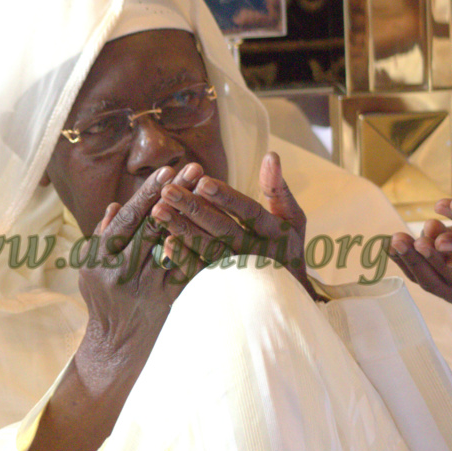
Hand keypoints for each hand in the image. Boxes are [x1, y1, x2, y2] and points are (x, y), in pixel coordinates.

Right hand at [77, 165, 201, 363]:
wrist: (114, 346)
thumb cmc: (102, 299)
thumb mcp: (90, 266)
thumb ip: (102, 235)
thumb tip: (116, 204)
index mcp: (101, 257)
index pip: (129, 218)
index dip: (148, 193)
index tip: (167, 170)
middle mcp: (122, 271)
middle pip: (154, 225)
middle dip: (176, 195)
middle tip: (195, 169)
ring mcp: (147, 287)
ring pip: (174, 245)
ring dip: (194, 216)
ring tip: (209, 192)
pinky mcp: (168, 301)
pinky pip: (188, 271)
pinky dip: (202, 248)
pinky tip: (218, 228)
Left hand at [150, 153, 321, 299]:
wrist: (288, 295)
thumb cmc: (287, 247)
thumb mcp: (292, 218)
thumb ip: (278, 189)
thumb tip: (271, 155)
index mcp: (277, 233)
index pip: (249, 212)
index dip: (227, 198)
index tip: (201, 182)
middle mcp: (260, 254)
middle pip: (224, 230)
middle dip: (195, 209)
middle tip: (168, 191)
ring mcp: (242, 274)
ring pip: (210, 250)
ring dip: (183, 230)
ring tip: (159, 211)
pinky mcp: (226, 287)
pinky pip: (203, 273)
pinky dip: (184, 258)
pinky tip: (165, 241)